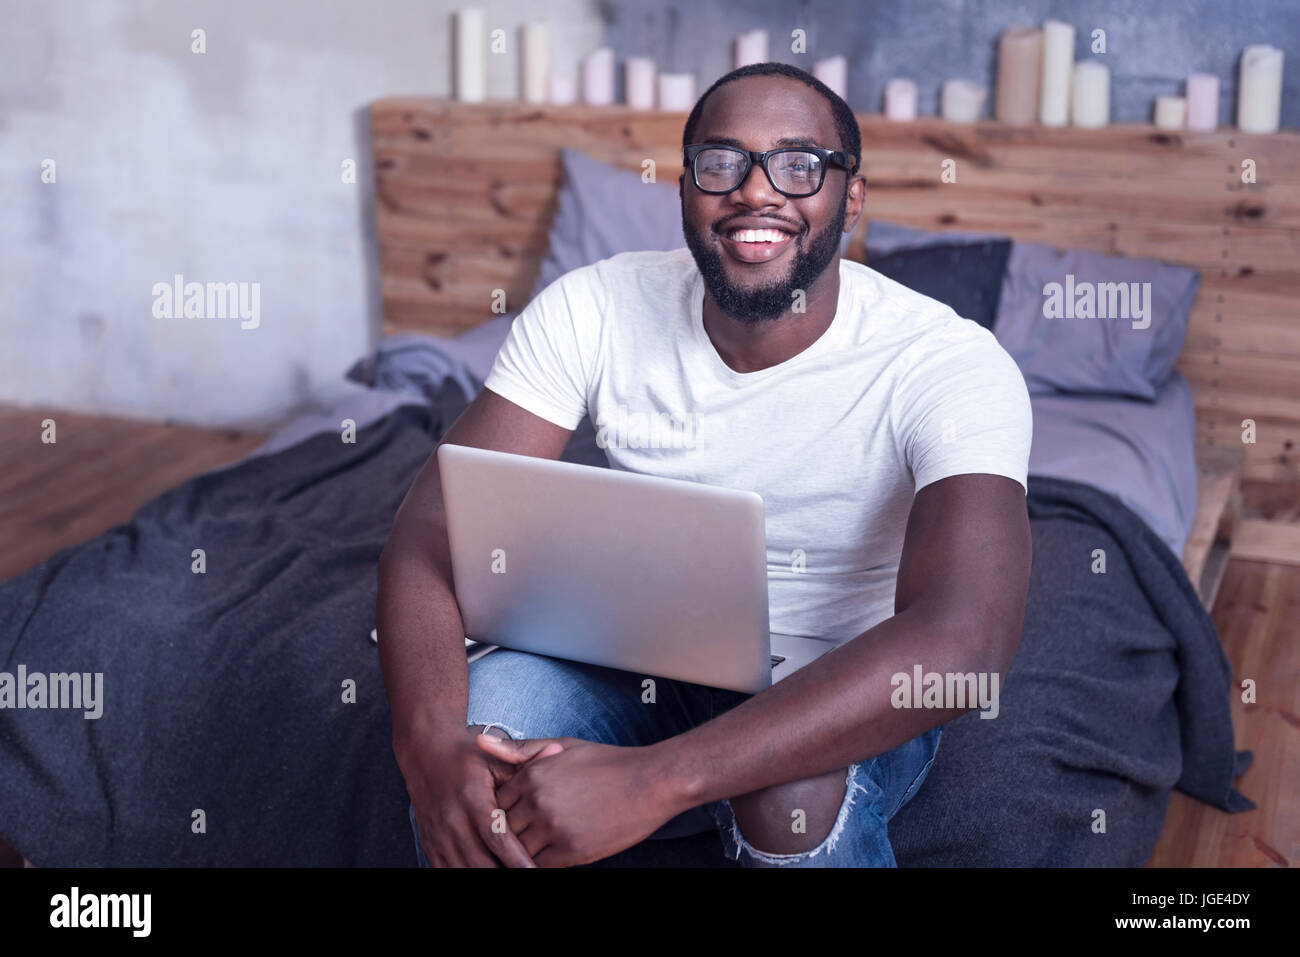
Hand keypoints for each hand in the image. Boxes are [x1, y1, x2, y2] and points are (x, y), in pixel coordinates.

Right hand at [402, 725, 563, 867]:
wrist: (425, 753)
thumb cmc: (466, 756)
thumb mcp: (494, 758)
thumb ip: (524, 764)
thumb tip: (556, 752)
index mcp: (472, 798)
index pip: (497, 838)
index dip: (517, 859)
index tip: (535, 870)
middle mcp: (452, 820)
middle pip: (481, 862)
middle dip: (505, 872)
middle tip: (530, 873)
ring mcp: (438, 836)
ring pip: (465, 870)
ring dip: (487, 874)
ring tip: (511, 871)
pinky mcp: (430, 845)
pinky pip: (447, 871)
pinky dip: (467, 874)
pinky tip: (486, 870)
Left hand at [476, 735, 677, 866]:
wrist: (651, 782)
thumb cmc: (608, 763)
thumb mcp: (563, 747)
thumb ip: (521, 749)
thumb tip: (480, 742)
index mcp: (533, 775)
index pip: (497, 803)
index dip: (501, 812)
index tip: (507, 817)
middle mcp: (538, 802)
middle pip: (504, 829)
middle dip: (507, 835)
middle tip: (512, 838)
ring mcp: (554, 828)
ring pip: (518, 850)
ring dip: (520, 852)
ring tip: (527, 848)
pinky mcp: (572, 851)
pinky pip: (540, 866)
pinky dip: (539, 863)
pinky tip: (547, 855)